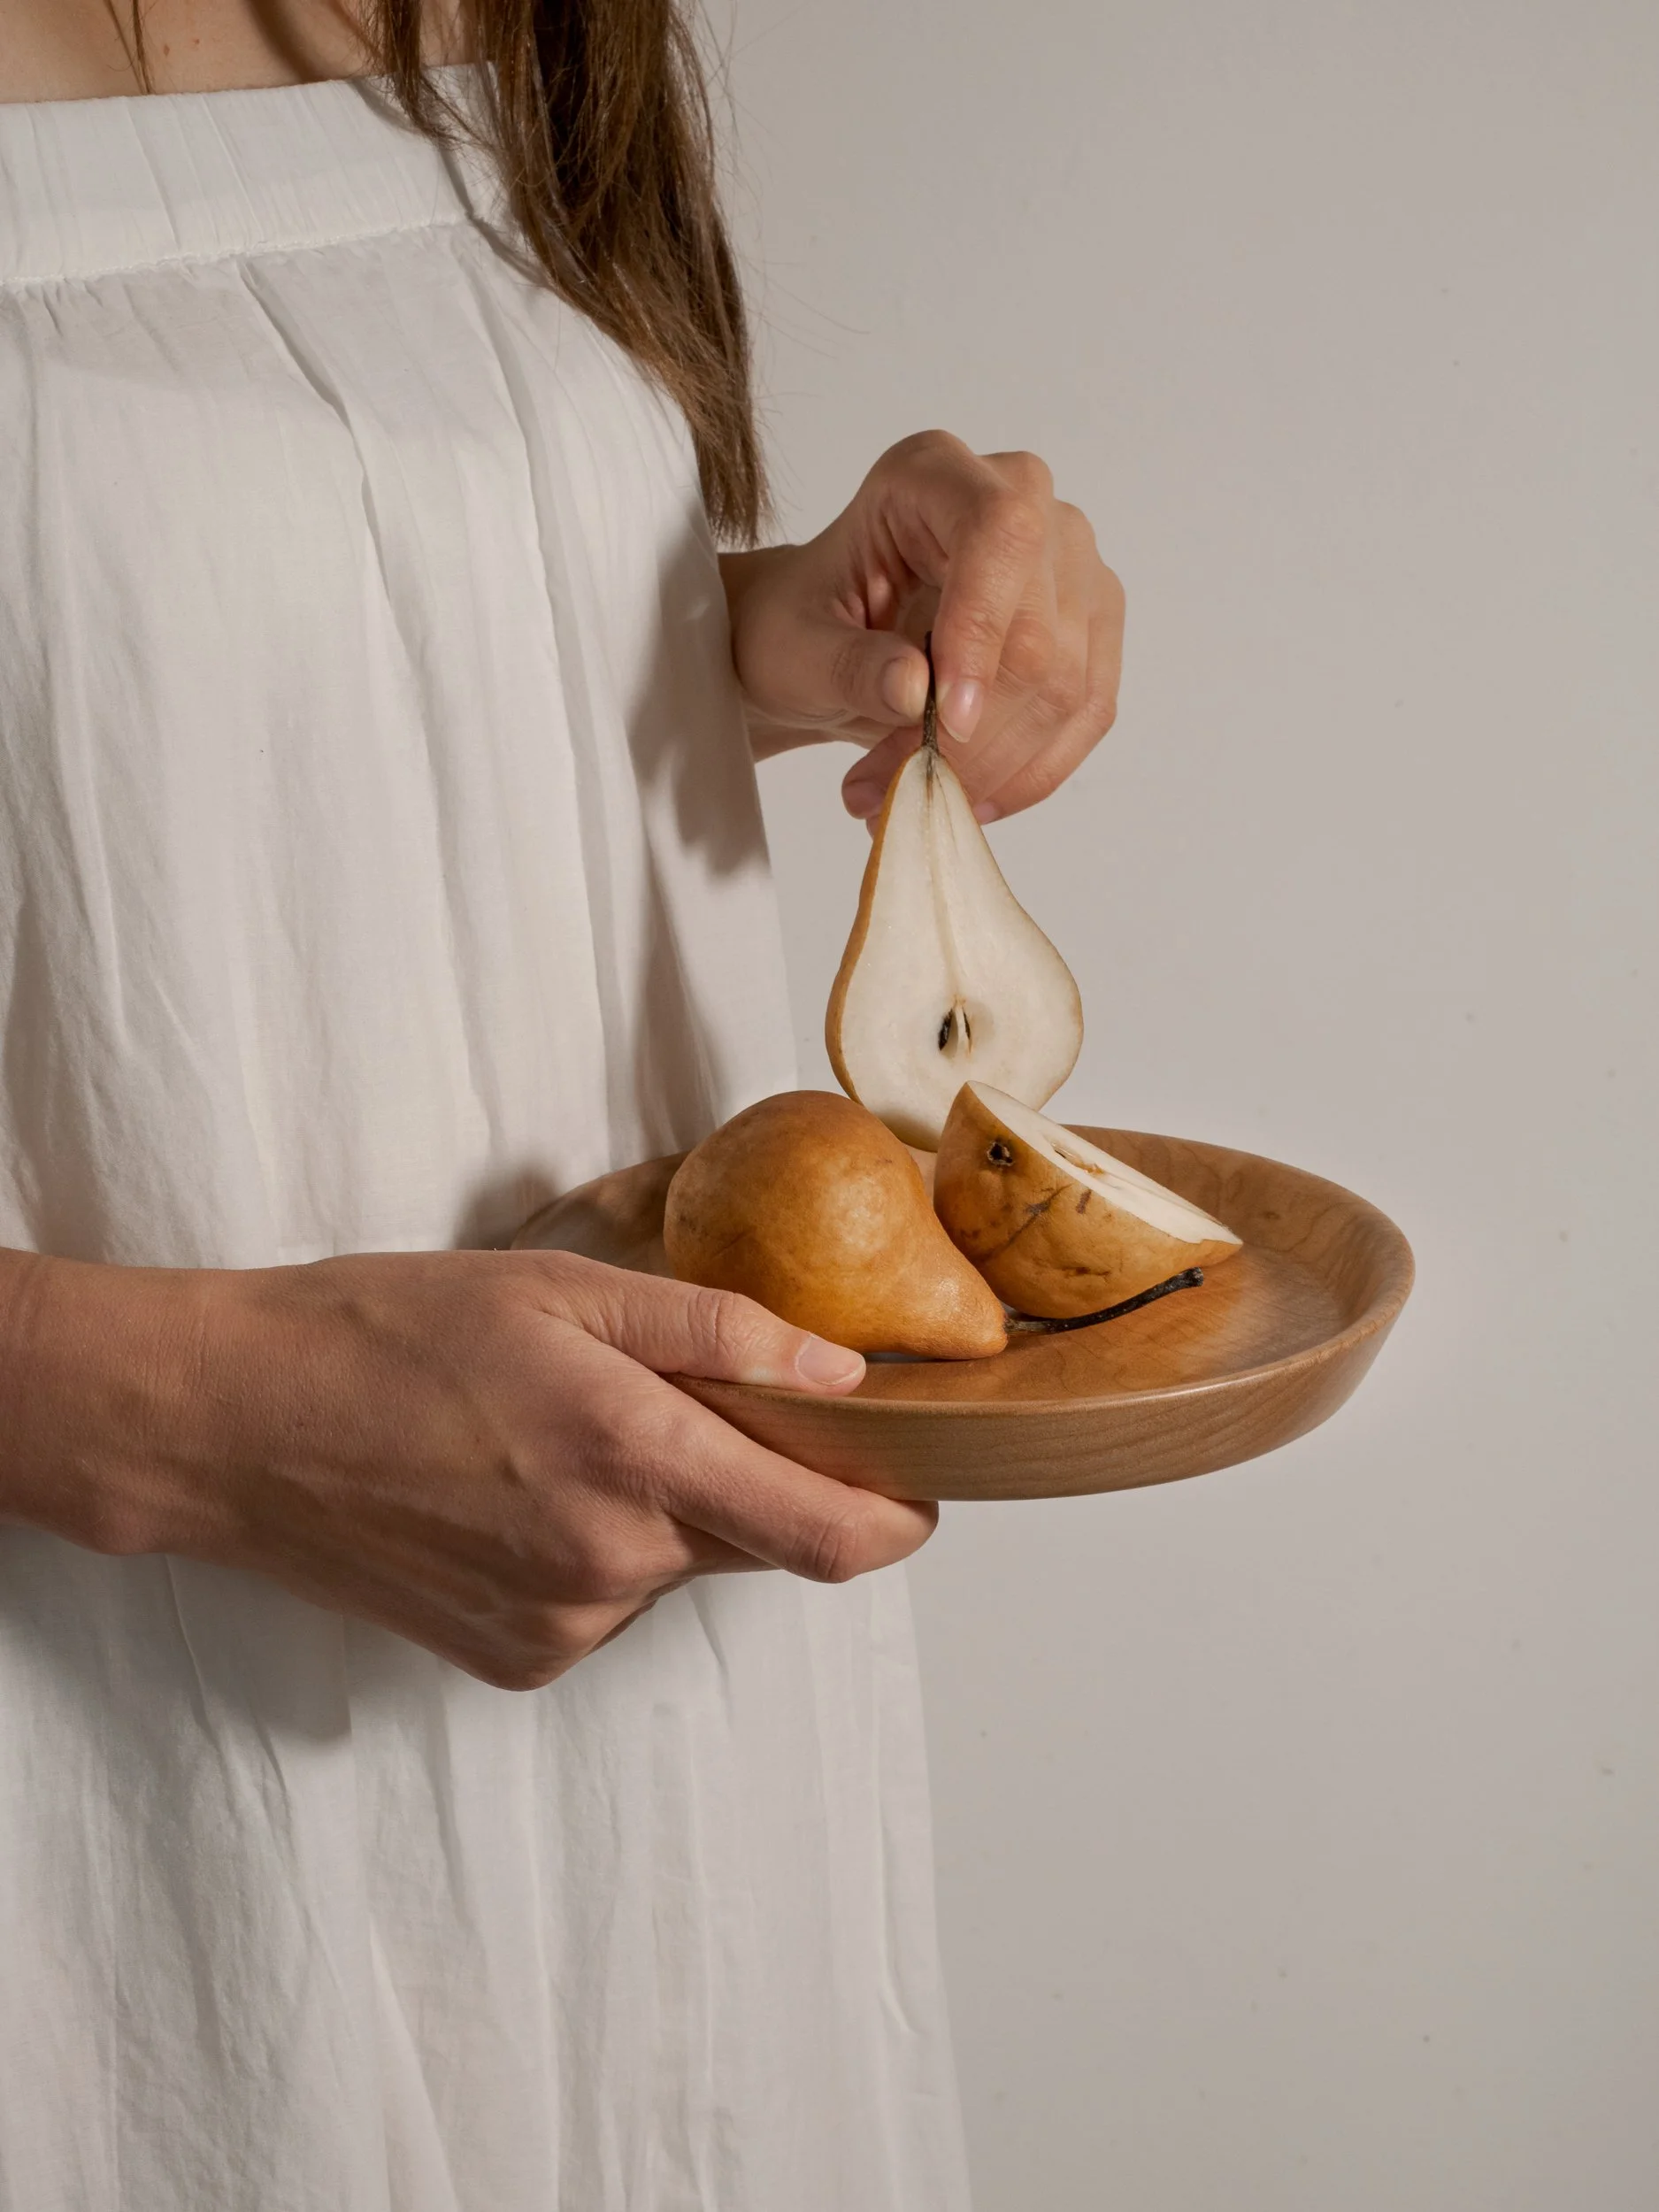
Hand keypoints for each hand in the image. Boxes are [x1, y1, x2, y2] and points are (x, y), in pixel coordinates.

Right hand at [0, 1248, 933, 1689]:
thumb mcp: (560, 1287)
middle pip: (761, 1543)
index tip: (915, 1487)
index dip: (897, 1519)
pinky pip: (609, 1603)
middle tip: (697, 1401)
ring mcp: (559, 1626)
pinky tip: (524, 1488)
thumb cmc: (383, 1332)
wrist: (232, 1426)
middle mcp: (609, 1565)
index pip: (832, 1536)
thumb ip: (717, 1333)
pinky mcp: (513, 1660)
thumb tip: (840, 1373)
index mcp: (633, 1459)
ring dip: (671, 1510)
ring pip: (679, 1569)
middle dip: (766, 1481)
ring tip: (570, 1431)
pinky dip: (604, 1548)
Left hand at [723, 430, 1124, 822]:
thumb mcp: (789, 649)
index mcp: (933, 475)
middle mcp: (1021, 499)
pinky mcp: (1090, 626)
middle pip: (1040, 631)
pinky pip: (1087, 713)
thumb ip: (844, 665)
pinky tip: (971, 798)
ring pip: (1068, 685)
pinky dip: (1029, 773)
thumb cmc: (801, 625)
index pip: (1000, 532)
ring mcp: (1069, 562)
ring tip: (911, 798)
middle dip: (971, 737)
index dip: (982, 631)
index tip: (945, 724)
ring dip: (994, 767)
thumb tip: (916, 690)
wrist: (824, 644)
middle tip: (889, 791)